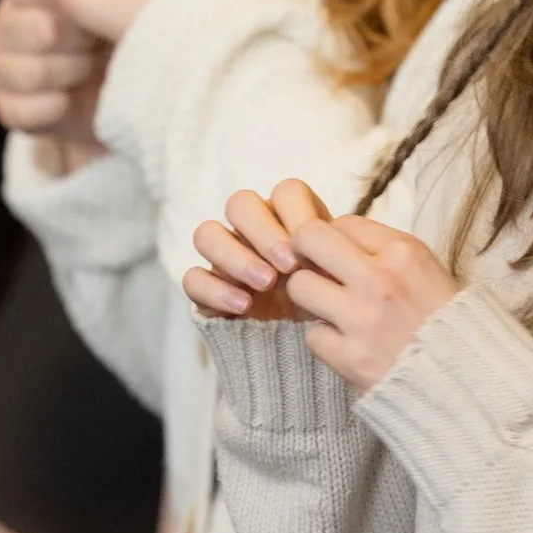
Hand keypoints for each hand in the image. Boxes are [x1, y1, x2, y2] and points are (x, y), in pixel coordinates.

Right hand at [0, 0, 113, 150]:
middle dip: (74, 37)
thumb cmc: (114, 34)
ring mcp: (2, 69)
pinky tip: (69, 99)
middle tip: (94, 40)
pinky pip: (24, 110)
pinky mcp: (9, 110)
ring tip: (86, 70)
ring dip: (71, 72)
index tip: (84, 8)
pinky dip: (55, 106)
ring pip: (29, 70)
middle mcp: (4, 27)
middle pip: (30, 27)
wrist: (122, 94)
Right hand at [184, 179, 331, 321]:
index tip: (311, 249)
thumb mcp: (339, 277)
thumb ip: (333, 255)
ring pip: (207, 234)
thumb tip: (328, 245)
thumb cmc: (331, 299)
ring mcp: (225, 257)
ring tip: (266, 284)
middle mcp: (252, 229)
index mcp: (289, 217)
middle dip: (263, 232)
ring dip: (235, 256)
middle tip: (288, 266)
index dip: (297, 214)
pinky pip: (192, 277)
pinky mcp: (207, 288)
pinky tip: (244, 306)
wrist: (316, 340)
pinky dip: (215, 289)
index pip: (286, 192)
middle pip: (240, 203)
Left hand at [283, 214, 457, 392]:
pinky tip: (347, 344)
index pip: (343, 222)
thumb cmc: (447, 326)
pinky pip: (312, 335)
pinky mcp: (351, 358)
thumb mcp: (427, 272)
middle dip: (304, 253)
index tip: (341, 257)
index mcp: (405, 253)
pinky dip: (325, 341)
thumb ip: (383, 254)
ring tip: (331, 310)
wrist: (471, 385)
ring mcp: (363, 319)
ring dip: (310, 298)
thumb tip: (335, 241)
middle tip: (314, 271)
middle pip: (308, 238)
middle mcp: (381, 280)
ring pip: (300, 286)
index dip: (336, 239)